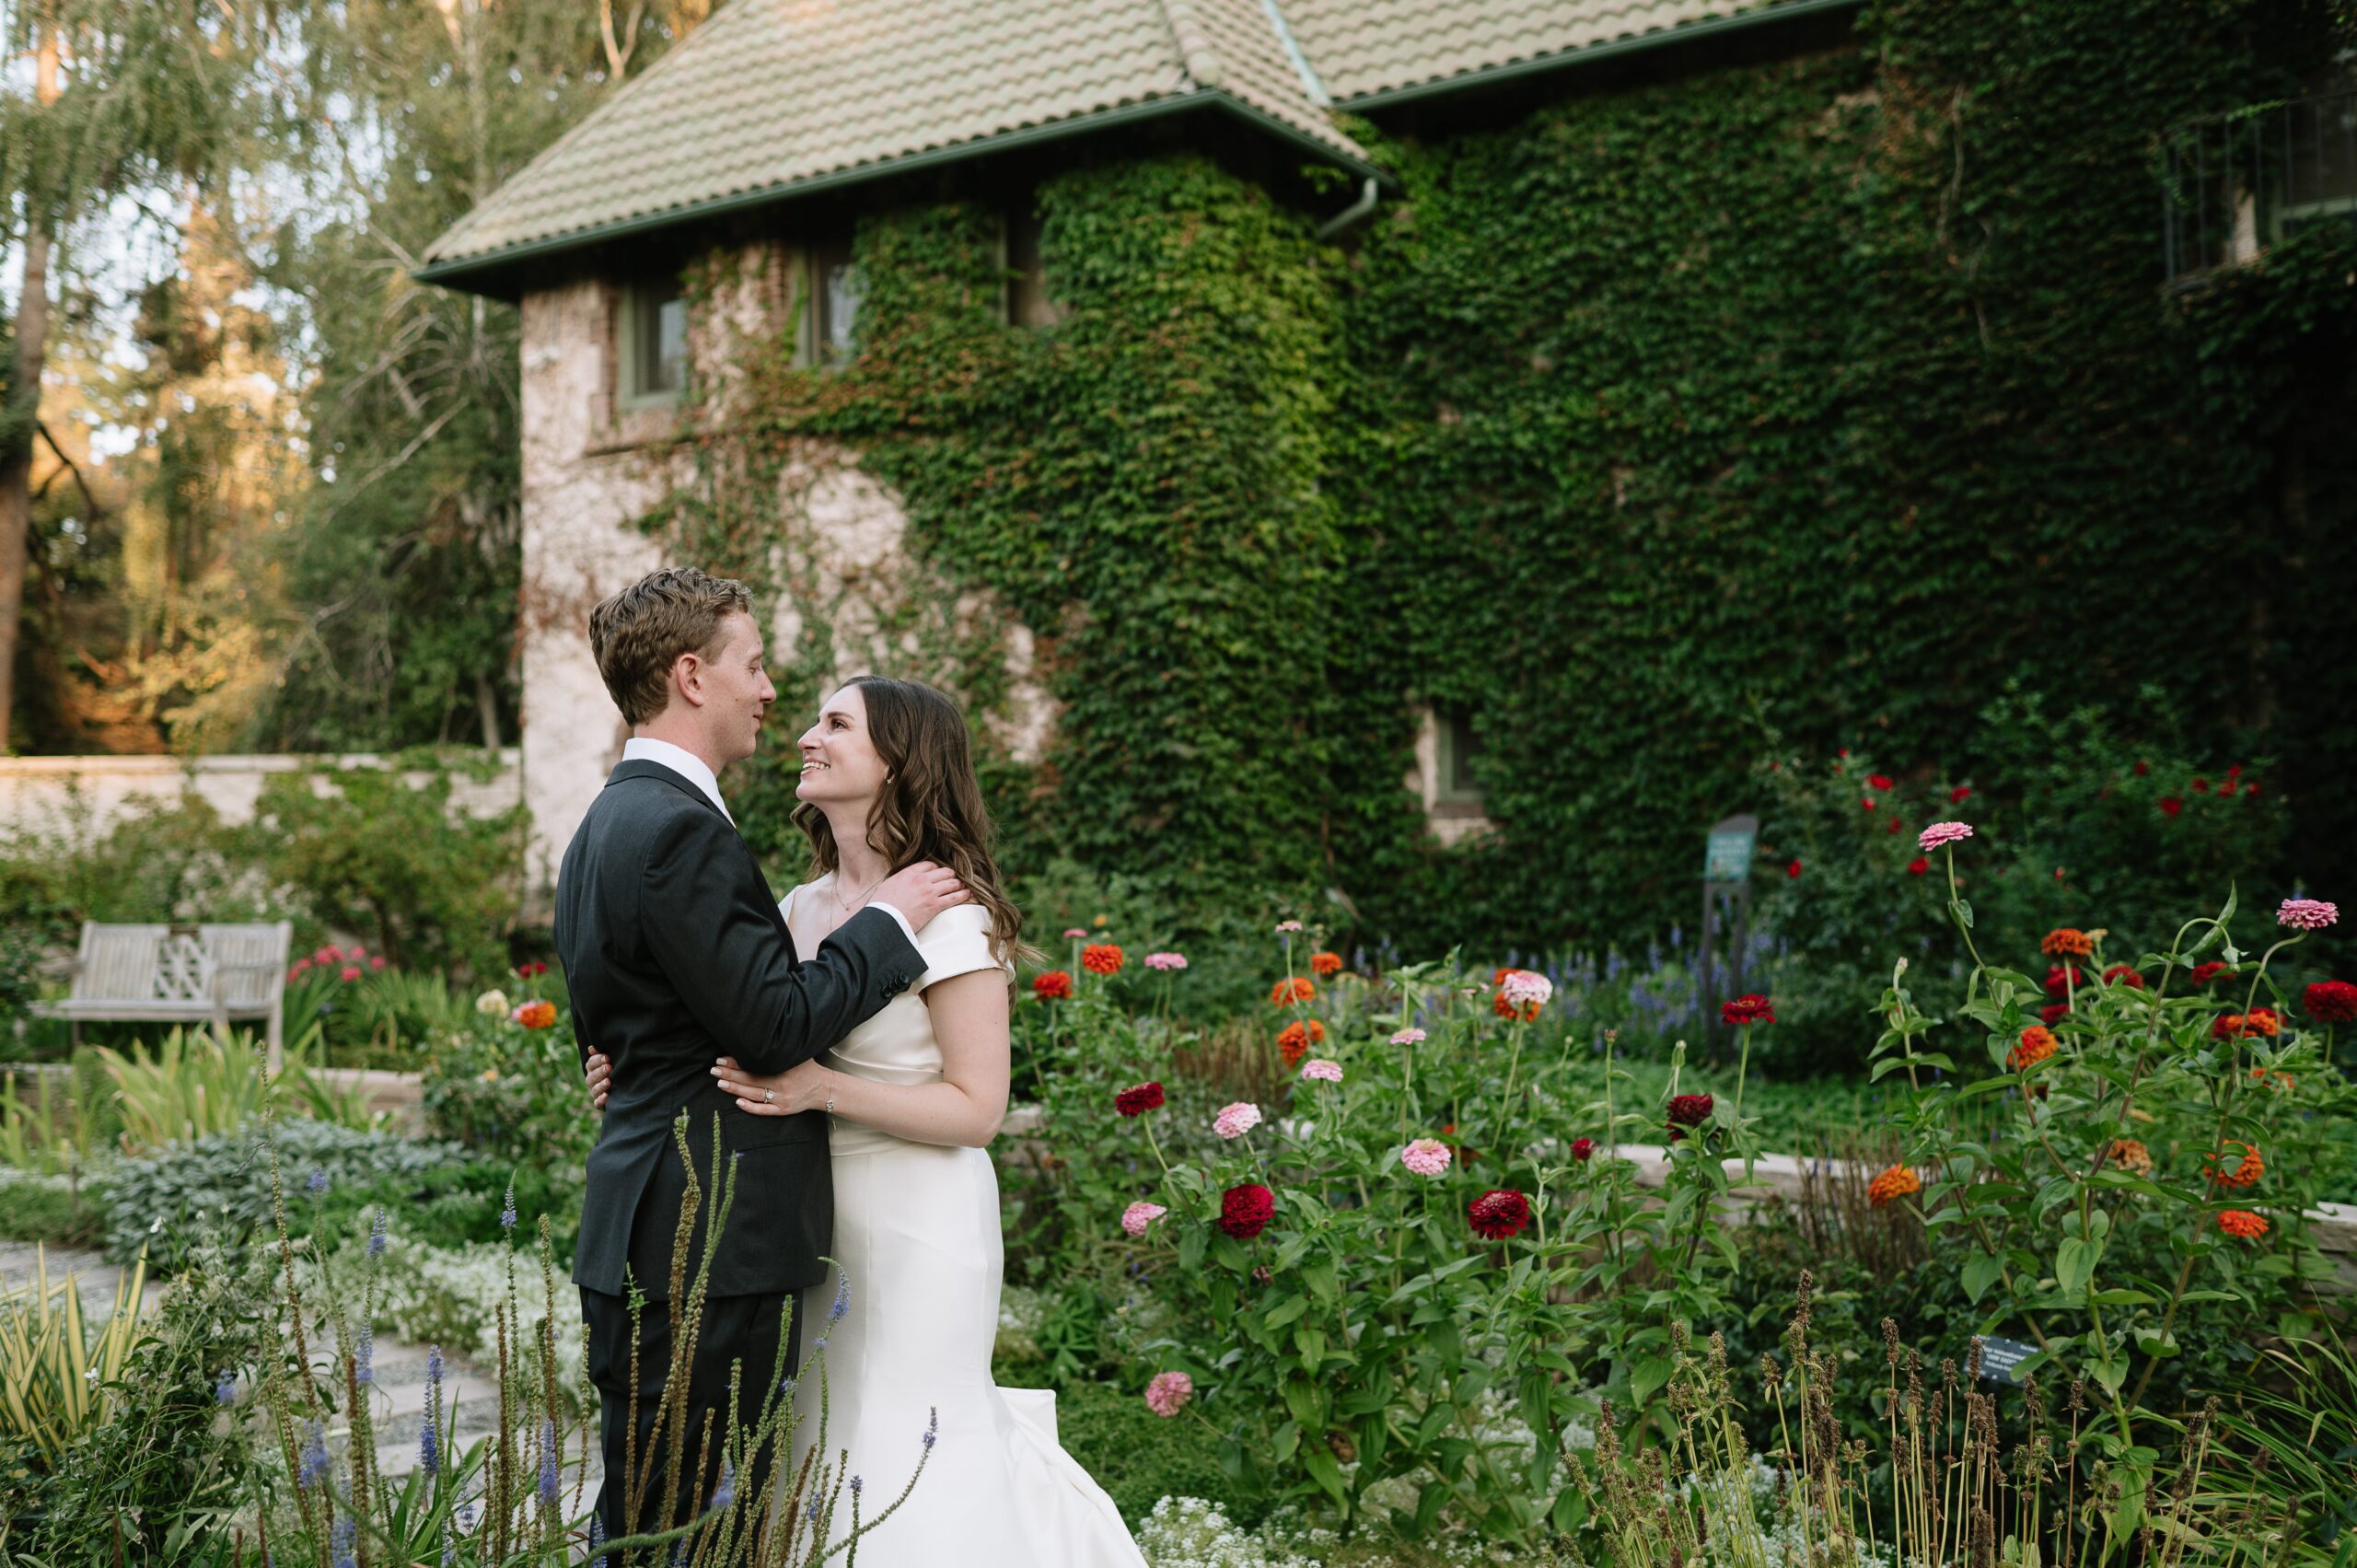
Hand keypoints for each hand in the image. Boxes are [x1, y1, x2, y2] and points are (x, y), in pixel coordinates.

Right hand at [584, 1052, 610, 1110]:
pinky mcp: (599, 1103)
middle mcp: (591, 1081)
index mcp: (592, 1069)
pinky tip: (607, 1096)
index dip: (598, 1060)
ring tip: (609, 1082)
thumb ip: (601, 1054)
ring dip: (601, 1085)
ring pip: (594, 1090)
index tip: (607, 1057)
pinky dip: (601, 1100)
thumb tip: (591, 1048)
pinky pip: (597, 1103)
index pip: (591, 1064)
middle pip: (592, 1076)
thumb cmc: (615, 1070)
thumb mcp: (609, 1061)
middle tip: (609, 1067)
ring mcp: (595, 1092)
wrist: (624, 1088)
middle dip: (600, 1072)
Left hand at [712, 1055, 831, 1115]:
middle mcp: (782, 1083)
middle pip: (751, 1079)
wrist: (825, 1088)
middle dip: (730, 1075)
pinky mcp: (783, 1110)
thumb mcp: (797, 1055)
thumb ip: (781, 1049)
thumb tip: (760, 1036)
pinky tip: (738, 1102)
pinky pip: (765, 1110)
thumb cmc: (807, 1069)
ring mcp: (782, 1098)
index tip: (722, 1059)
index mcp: (784, 1068)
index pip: (755, 1064)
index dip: (737, 1062)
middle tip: (714, 1070)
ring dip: (736, 1089)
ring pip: (754, 1094)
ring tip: (720, 1083)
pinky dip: (751, 1107)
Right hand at [871, 859, 968, 930]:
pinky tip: (969, 894)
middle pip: (944, 871)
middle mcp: (921, 880)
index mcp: (909, 873)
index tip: (940, 873)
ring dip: (960, 884)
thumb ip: (900, 881)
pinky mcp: (935, 905)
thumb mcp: (888, 886)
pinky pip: (955, 897)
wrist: (884, 921)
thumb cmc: (882, 907)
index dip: (937, 869)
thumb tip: (904, 882)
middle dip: (951, 875)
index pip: (930, 865)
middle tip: (955, 879)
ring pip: (952, 882)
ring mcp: (930, 892)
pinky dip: (964, 895)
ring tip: (965, 886)